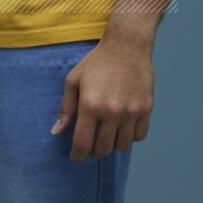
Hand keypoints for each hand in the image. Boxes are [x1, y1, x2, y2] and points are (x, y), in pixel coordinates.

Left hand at [50, 29, 154, 161]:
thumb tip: (57, 132)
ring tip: (106, 135)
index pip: (83, 143)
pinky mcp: (146, 108)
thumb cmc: (97, 62)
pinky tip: (122, 128)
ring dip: (112, 145)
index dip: (77, 155)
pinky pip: (139, 136)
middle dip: (93, 152)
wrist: (127, 45)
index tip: (75, 157)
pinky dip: (130, 137)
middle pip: (103, 149)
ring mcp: (131, 111)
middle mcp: (112, 111)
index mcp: (90, 105)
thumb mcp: (74, 80)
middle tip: (90, 145)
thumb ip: (66, 108)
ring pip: (122, 146)